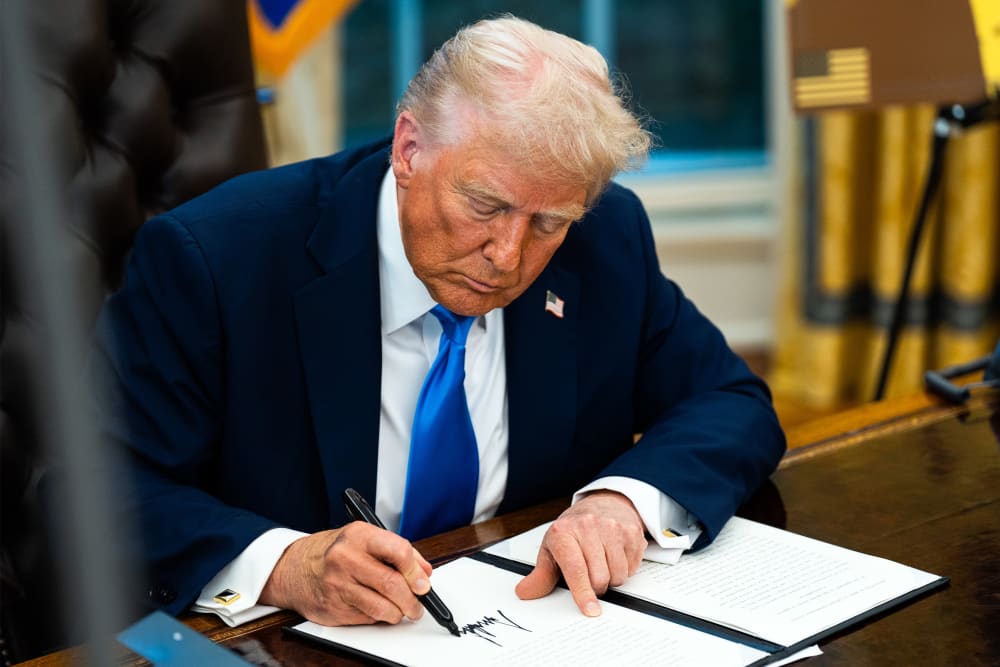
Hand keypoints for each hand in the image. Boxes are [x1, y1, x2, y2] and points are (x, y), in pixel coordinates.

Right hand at [260, 522, 432, 625]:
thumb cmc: (337, 551)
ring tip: (401, 610)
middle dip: (412, 600)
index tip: (423, 583)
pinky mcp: (332, 607)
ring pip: (381, 607)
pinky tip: (376, 608)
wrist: (295, 568)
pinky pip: (367, 617)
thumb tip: (424, 572)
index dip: (415, 571)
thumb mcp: (366, 539)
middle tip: (418, 605)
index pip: (398, 551)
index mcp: (358, 535)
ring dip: (398, 613)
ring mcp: (337, 584)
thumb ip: (398, 551)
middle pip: (392, 584)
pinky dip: (378, 616)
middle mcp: (345, 558)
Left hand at [514, 491, 645, 615]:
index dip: (582, 592)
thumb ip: (541, 574)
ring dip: (611, 578)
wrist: (603, 503)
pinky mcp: (631, 531)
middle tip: (589, 576)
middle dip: (595, 587)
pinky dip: (624, 569)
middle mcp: (588, 526)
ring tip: (601, 562)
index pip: (574, 568)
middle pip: (599, 577)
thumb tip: (526, 591)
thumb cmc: (575, 529)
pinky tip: (614, 555)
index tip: (590, 609)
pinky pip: (632, 568)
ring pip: (617, 575)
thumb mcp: (552, 548)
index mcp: (563, 532)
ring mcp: (611, 527)